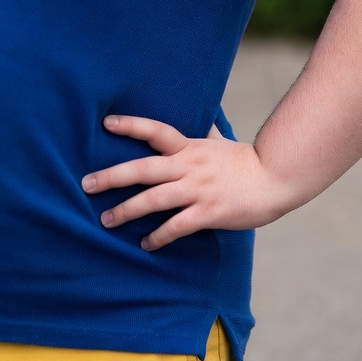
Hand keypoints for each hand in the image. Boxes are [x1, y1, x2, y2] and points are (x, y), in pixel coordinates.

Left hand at [81, 115, 294, 250]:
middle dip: (112, 176)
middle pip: (143, 169)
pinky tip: (146, 244)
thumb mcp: (219, 140)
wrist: (274, 178)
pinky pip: (176, 226)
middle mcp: (188, 166)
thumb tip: (201, 116)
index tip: (106, 122)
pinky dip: (159, 237)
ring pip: (154, 199)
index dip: (131, 125)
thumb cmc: (244, 161)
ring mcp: (197, 189)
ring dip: (127, 210)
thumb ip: (204, 131)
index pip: (155, 131)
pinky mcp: (208, 213)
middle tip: (87, 184)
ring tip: (106, 219)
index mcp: (188, 147)